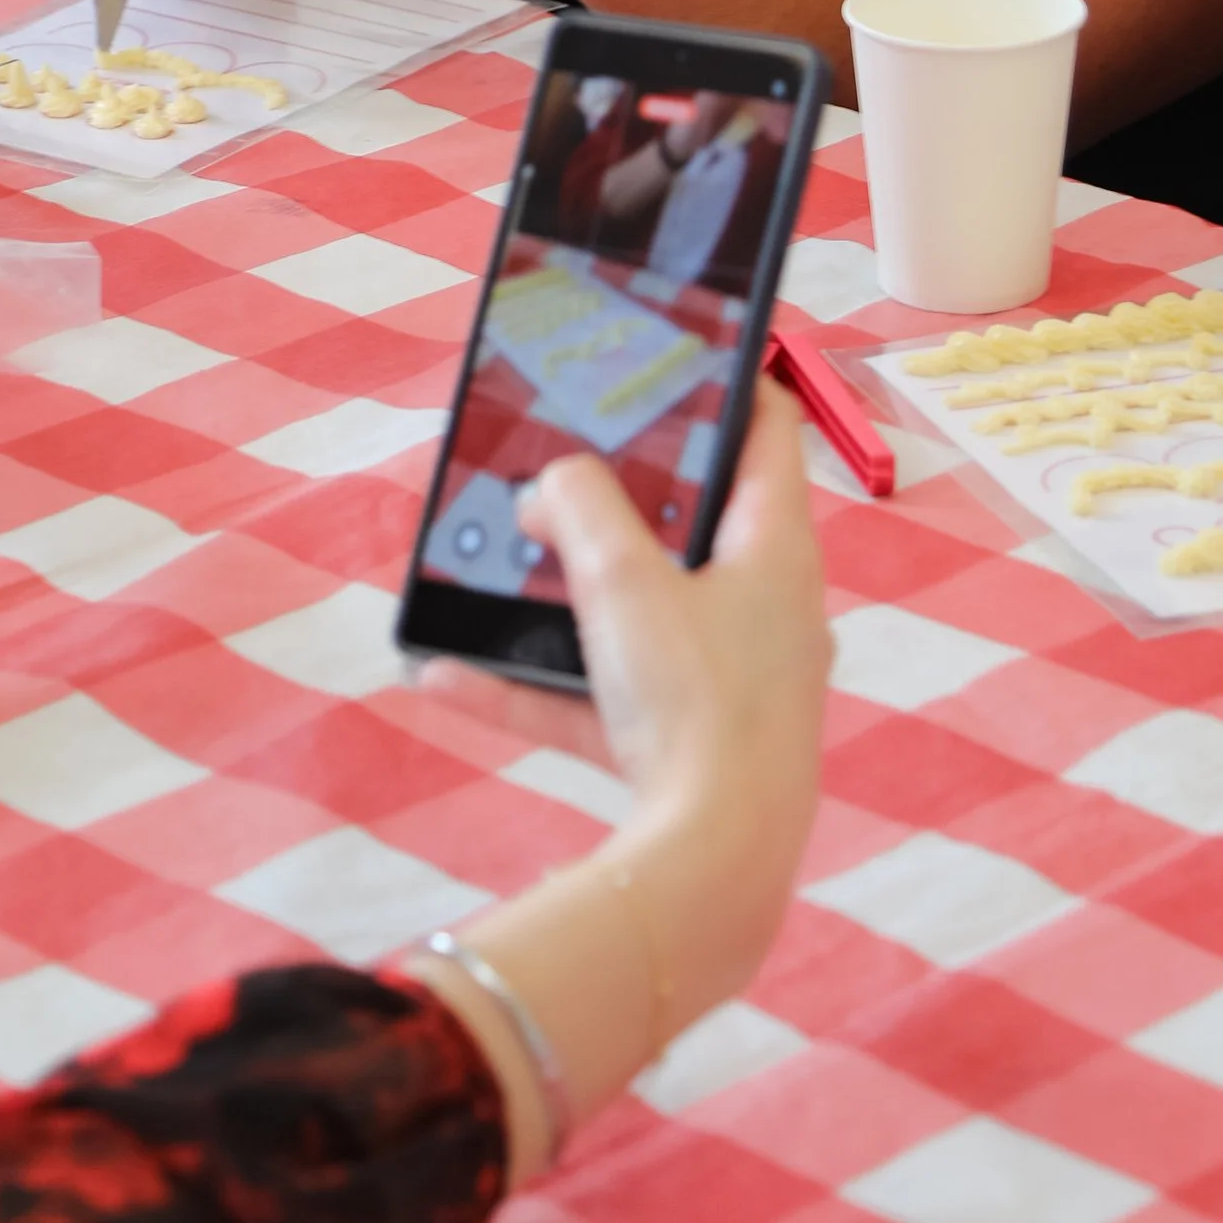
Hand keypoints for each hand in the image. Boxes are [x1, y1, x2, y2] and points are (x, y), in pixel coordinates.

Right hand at [524, 384, 827, 1022]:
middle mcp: (767, 608)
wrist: (714, 870)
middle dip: (618, 499)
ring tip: (491, 568)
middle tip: (561, 461)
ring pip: (637, 616)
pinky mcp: (685, 751)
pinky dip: (536, 687)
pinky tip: (445, 679)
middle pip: (693, 526)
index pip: (766, 432)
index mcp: (776, 548)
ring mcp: (728, 683)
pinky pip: (602, 699)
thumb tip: (550, 483)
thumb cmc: (694, 703)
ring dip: (560, 597)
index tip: (681, 351)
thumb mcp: (622, 585)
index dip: (728, 382)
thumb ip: (579, 511)